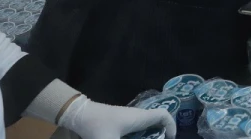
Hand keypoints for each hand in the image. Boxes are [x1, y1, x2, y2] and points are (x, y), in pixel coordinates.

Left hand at [58, 97, 175, 138]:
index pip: (163, 115)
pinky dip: (139, 135)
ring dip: (149, 134)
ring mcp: (128, 118)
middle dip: (160, 133)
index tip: (170, 138)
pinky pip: (136, 128)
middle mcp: (137, 116)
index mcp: (139, 118)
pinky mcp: (119, 122)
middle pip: (157, 121)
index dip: (172, 125)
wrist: (78, 115)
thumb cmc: (97, 126)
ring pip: (146, 125)